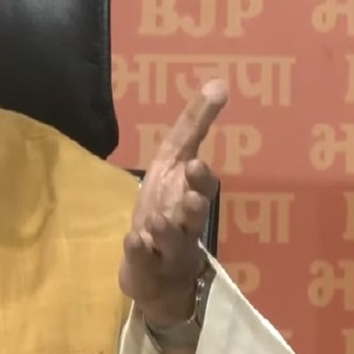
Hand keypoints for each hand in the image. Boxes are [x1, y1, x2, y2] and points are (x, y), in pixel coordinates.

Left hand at [119, 80, 227, 325]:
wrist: (158, 270)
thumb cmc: (168, 207)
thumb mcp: (174, 163)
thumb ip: (195, 126)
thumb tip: (219, 83)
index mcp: (191, 196)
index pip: (202, 185)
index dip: (201, 178)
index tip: (196, 165)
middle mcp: (186, 223)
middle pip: (195, 216)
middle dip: (193, 206)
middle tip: (190, 198)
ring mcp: (168, 249)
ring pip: (171, 238)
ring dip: (165, 229)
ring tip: (155, 222)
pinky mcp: (147, 268)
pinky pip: (142, 257)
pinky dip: (139, 249)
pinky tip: (133, 240)